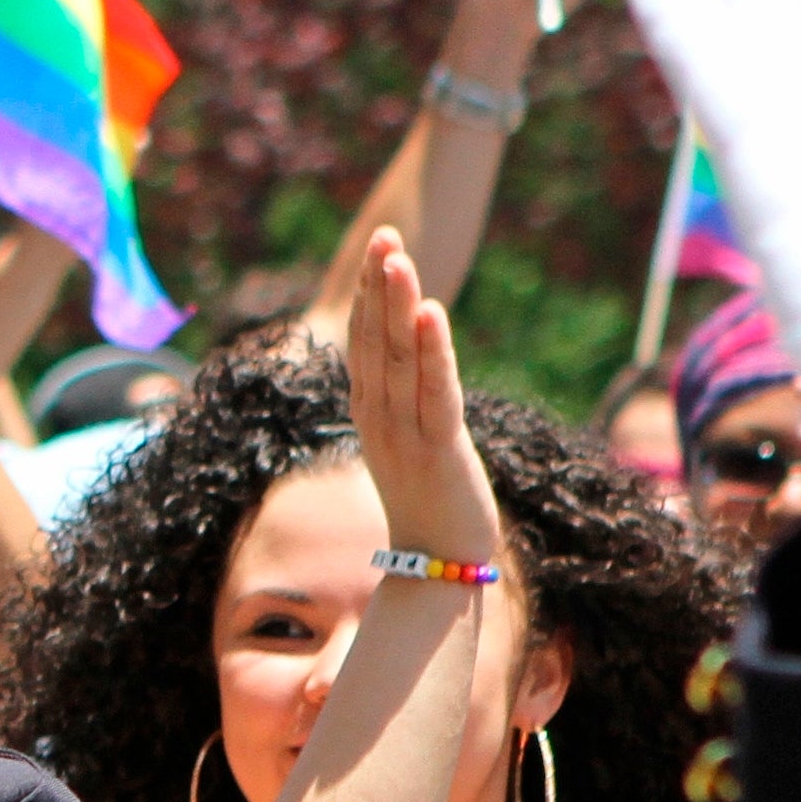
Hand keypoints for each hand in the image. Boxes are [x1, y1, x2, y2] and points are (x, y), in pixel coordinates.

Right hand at [340, 229, 494, 567]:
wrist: (436, 567)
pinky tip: (430, 314)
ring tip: (400, 260)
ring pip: (398, 360)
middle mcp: (378, 418)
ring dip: (396, 306)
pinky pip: (433, 393)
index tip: (378, 247)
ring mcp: (404, 435)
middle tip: (385, 234)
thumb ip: (405, 400)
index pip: (363, 342)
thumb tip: (409, 360)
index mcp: (370, 412)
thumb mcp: (411, 442)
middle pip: (374, 340)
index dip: (368, 294)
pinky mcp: (437, 451)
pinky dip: (431, 353)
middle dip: (378, 285)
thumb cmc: (431, 503)